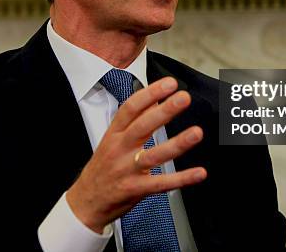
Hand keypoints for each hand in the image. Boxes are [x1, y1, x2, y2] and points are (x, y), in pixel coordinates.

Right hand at [66, 77, 206, 232]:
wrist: (86, 202)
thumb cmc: (102, 168)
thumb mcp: (113, 139)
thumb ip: (134, 119)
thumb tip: (155, 98)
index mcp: (114, 134)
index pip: (130, 108)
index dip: (150, 93)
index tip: (168, 84)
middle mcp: (119, 149)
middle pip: (142, 126)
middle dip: (164, 111)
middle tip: (183, 98)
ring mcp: (127, 170)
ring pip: (154, 155)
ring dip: (177, 144)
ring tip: (197, 133)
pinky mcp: (135, 189)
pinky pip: (161, 183)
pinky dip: (182, 179)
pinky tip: (199, 172)